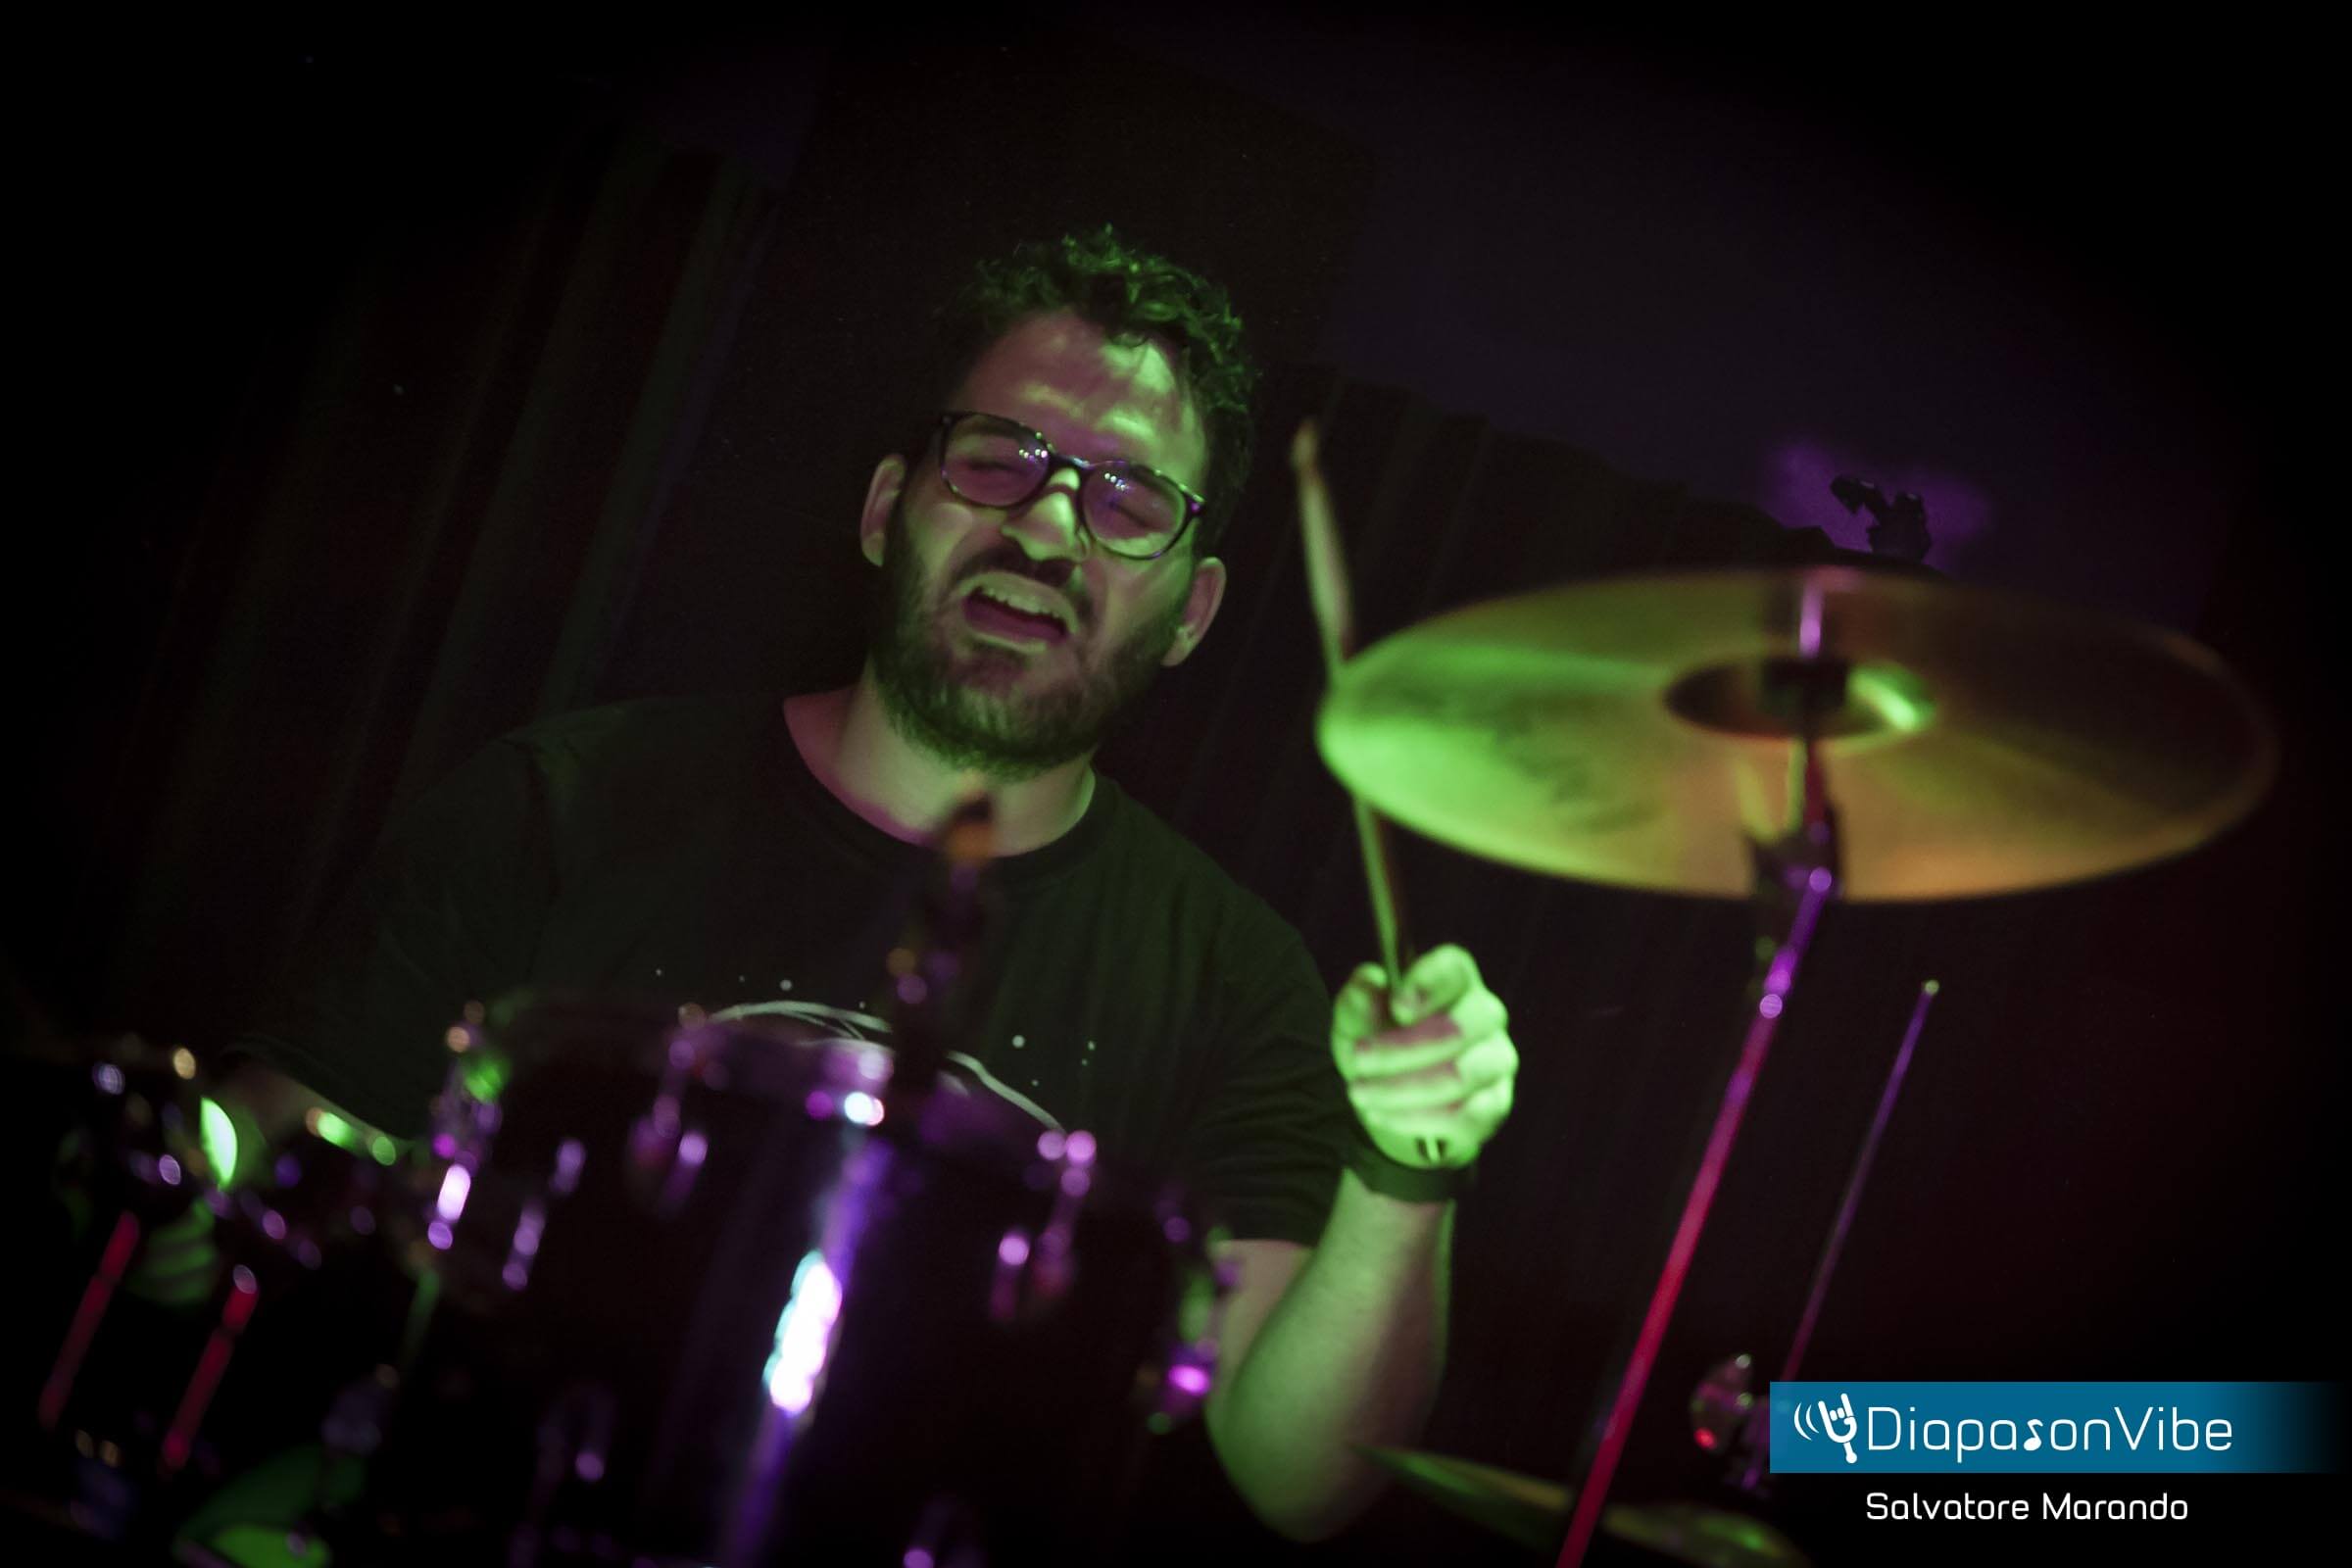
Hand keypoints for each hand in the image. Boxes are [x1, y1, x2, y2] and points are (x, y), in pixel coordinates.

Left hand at [1331, 945, 1516, 1170]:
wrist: (1393, 1097)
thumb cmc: (1378, 1043)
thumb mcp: (1355, 1022)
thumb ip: (1357, 1003)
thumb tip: (1366, 989)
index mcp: (1453, 981)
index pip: (1454, 968)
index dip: (1428, 984)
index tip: (1397, 1006)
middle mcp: (1484, 1015)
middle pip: (1460, 1028)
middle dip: (1402, 1049)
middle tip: (1358, 1060)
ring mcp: (1497, 1059)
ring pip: (1461, 1076)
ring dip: (1403, 1088)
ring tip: (1360, 1093)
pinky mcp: (1496, 1103)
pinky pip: (1464, 1116)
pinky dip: (1416, 1119)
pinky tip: (1382, 1114)